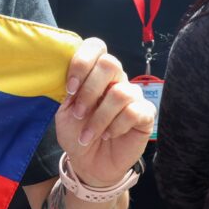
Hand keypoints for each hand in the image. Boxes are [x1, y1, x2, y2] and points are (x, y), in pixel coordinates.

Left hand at [55, 38, 154, 186]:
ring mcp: (132, 95)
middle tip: (79, 113)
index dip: (82, 62)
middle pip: (110, 63)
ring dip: (99, 117)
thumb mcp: (64, 111)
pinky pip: (134, 112)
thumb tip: (70, 75)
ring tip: (89, 133)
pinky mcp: (145, 114)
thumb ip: (68, 91)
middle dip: (90, 90)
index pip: (96, 47)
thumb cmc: (76, 132)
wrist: (89, 162)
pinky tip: (108, 135)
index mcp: (93, 73)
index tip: (70, 88)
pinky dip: (116, 126)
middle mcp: (115, 79)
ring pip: (121, 92)